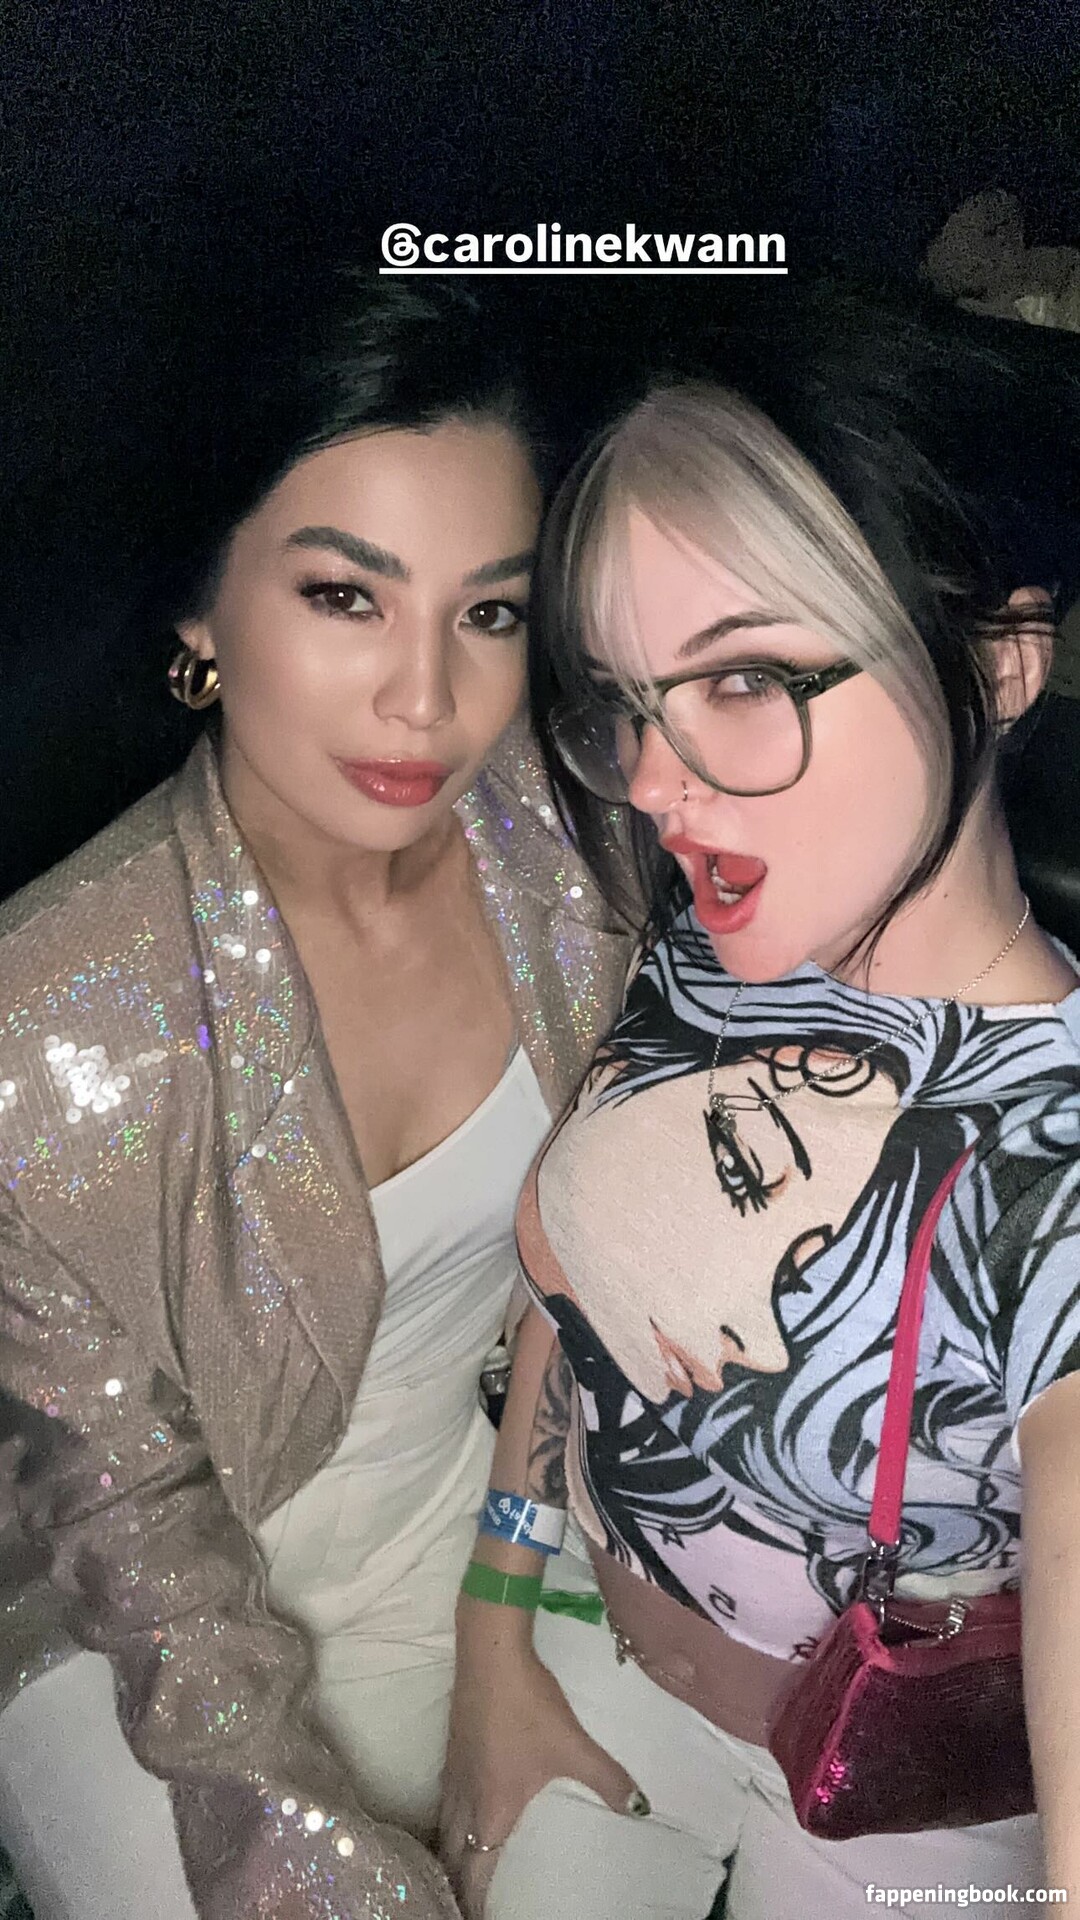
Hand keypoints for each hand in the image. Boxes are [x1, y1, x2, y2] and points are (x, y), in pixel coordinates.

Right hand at [438, 1646, 646, 1918]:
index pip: (476, 1871)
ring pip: (444, 1828)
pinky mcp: (452, 1749)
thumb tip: (641, 1809)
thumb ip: (609, 1780)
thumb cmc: (530, 1708)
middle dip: (457, 1882)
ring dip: (449, 1853)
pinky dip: (449, 1822)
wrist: (491, 1655)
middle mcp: (467, 1799)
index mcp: (493, 1810)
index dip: (475, 1901)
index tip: (478, 1918)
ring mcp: (455, 1773)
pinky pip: (446, 1801)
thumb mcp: (574, 1746)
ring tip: (459, 1868)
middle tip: (466, 1900)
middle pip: (452, 1855)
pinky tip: (462, 1813)